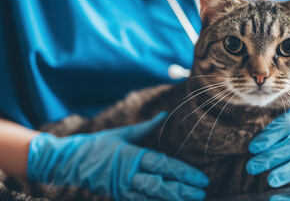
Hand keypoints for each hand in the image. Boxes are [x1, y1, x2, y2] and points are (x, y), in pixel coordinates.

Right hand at [27, 113, 208, 200]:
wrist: (70, 162)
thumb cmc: (99, 144)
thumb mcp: (123, 133)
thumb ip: (147, 127)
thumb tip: (165, 114)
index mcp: (132, 156)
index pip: (163, 166)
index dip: (184, 173)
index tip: (201, 178)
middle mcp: (129, 175)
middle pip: (160, 185)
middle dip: (183, 191)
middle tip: (202, 193)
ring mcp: (123, 189)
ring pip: (152, 198)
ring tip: (193, 200)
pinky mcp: (119, 197)